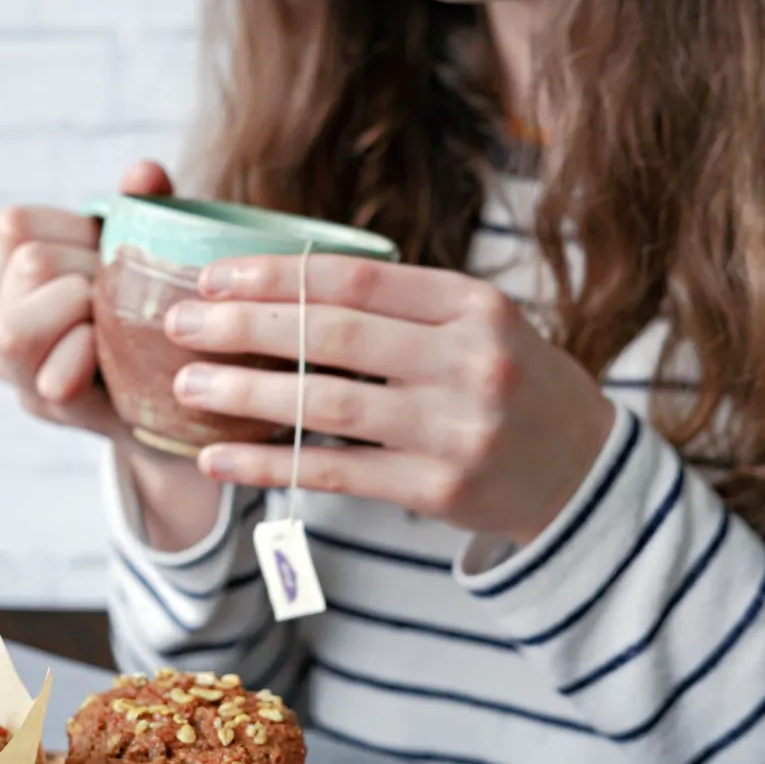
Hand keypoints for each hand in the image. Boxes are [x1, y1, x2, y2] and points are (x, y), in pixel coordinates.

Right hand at [0, 160, 172, 438]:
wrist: (173, 389)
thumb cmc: (147, 307)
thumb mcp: (144, 250)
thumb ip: (143, 208)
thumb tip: (145, 172)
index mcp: (11, 269)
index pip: (13, 225)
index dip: (72, 231)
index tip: (106, 252)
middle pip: (30, 266)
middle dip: (88, 272)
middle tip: (121, 292)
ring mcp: (16, 369)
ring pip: (15, 329)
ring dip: (80, 315)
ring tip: (112, 322)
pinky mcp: (47, 407)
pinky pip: (55, 381)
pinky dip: (89, 361)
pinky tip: (117, 357)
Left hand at [164, 256, 614, 545]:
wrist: (585, 473)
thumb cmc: (512, 383)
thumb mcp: (477, 323)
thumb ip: (400, 305)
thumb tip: (282, 284)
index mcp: (472, 304)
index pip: (356, 278)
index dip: (277, 275)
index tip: (214, 277)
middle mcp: (469, 360)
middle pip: (334, 334)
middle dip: (245, 327)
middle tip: (179, 324)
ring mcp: (457, 428)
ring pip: (327, 404)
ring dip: (246, 395)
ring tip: (186, 387)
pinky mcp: (441, 489)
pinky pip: (336, 472)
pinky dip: (269, 465)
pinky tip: (218, 459)